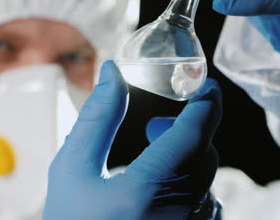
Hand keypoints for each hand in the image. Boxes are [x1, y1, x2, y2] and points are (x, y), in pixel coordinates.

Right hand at [43, 61, 221, 219]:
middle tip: (155, 126)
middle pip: (204, 155)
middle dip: (187, 130)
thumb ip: (97, 118)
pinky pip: (206, 205)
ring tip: (153, 155)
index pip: (194, 134)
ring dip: (188, 158)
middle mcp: (179, 214)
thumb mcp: (72, 170)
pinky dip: (190, 184)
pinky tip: (161, 186)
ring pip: (207, 180)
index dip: (206, 103)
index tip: (205, 86)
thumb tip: (112, 73)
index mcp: (148, 191)